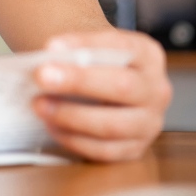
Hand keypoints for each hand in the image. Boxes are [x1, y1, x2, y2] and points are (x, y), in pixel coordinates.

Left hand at [32, 29, 171, 161]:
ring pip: (113, 124)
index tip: (51, 46)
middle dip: (78, 82)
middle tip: (41, 76)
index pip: (121, 46)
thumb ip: (75, 52)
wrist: (106, 86)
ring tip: (40, 104)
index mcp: (148, 55)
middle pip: (122, 86)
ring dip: (71, 115)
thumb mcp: (92, 49)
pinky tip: (52, 126)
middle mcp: (156, 89)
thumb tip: (48, 60)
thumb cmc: (95, 64)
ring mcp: (149, 123)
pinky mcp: (135, 148)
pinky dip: (74, 139)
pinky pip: (104, 150)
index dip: (86, 45)